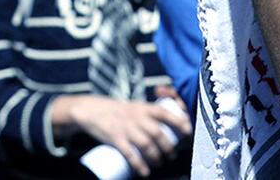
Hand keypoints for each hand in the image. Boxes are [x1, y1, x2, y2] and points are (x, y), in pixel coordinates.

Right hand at [59, 95, 191, 176]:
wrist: (92, 110)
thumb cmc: (118, 111)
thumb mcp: (135, 107)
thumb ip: (150, 115)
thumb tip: (170, 127)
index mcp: (143, 108)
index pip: (164, 113)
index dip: (178, 121)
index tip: (188, 132)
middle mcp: (136, 117)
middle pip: (157, 133)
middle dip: (168, 147)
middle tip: (171, 156)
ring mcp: (126, 128)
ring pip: (145, 144)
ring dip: (155, 157)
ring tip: (159, 164)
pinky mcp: (115, 138)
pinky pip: (129, 153)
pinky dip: (138, 164)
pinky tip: (144, 172)